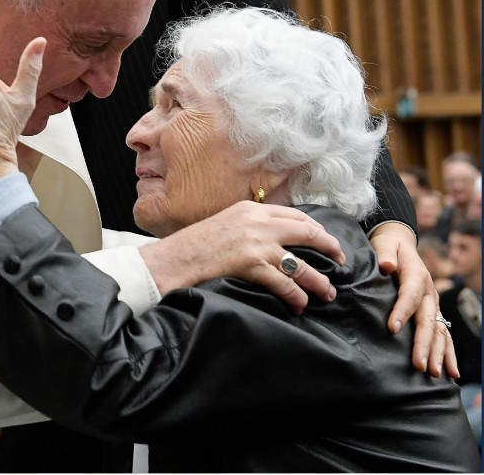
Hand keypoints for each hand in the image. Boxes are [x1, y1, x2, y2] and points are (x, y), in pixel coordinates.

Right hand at [139, 200, 343, 314]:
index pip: (295, 215)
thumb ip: (249, 227)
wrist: (174, 257)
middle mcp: (257, 222)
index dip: (317, 229)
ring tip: (328, 292)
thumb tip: (274, 240)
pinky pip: (284, 282)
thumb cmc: (195, 245)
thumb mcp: (225, 224)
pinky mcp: (251, 264)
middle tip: (340, 262)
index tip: (327, 241)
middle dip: (329, 248)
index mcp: (251, 209)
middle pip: (307, 232)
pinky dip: (296, 296)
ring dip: (318, 280)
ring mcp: (256, 243)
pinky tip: (299, 304)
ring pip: (300, 263)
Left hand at [371, 222, 458, 378]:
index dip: (402, 312)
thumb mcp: (385, 244)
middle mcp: (429, 292)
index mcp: (416, 275)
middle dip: (424, 343)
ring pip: (438, 331)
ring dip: (437, 353)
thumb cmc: (388, 247)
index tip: (392, 328)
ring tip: (432, 373)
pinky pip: (444, 335)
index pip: (409, 295)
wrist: (400, 246)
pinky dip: (448, 354)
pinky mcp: (433, 312)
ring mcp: (434, 304)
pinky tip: (451, 373)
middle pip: (427, 319)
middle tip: (418, 364)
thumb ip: (385, 253)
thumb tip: (386, 265)